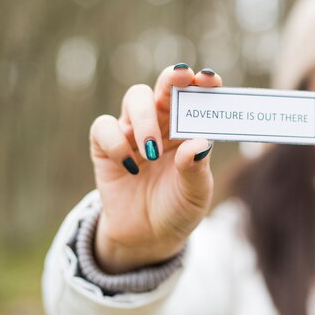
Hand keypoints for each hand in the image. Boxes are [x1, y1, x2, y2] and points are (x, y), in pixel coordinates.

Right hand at [89, 65, 221, 272]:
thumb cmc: (179, 208)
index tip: (210, 79)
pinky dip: (115, 142)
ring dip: (145, 118)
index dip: (202, 82)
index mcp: (189, 129)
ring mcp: (134, 132)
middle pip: (164, 87)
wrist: (149, 237)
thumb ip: (196, 169)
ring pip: (135, 98)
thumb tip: (198, 144)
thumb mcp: (195, 194)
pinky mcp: (105, 146)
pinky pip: (104, 127)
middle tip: (181, 77)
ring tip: (152, 151)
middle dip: (172, 78)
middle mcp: (163, 123)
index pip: (196, 97)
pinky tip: (128, 166)